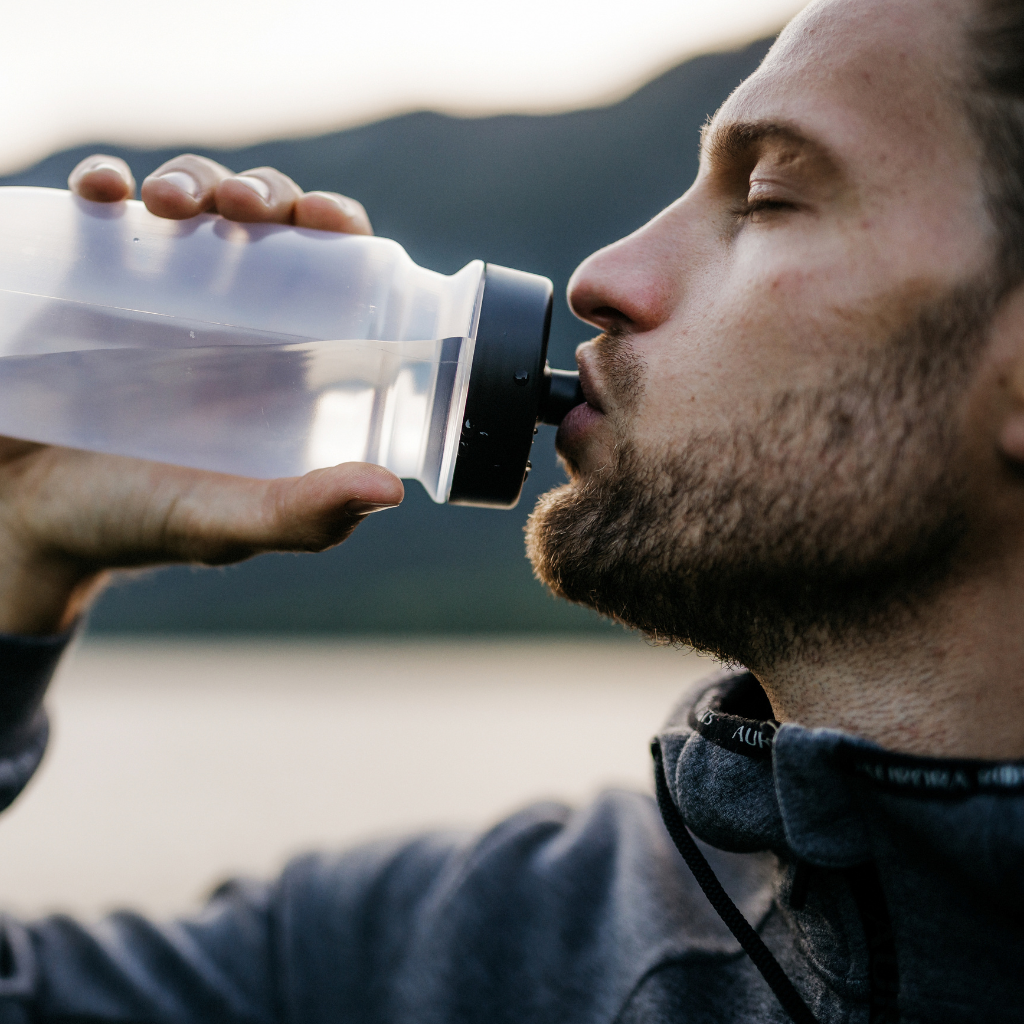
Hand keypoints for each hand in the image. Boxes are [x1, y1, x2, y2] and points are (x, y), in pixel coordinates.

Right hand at [0, 155, 401, 635]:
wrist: (17, 520)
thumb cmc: (132, 523)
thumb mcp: (222, 524)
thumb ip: (298, 516)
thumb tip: (391, 488)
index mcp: (280, 362)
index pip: (330, 273)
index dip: (338, 230)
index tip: (324, 216)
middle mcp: (226, 317)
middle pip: (263, 224)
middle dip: (260, 193)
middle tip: (240, 207)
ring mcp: (155, 292)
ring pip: (189, 204)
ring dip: (190, 179)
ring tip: (170, 204)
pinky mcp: (83, 281)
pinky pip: (100, 212)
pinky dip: (103, 183)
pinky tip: (101, 189)